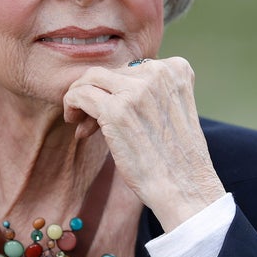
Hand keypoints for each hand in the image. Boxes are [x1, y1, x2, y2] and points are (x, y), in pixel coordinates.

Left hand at [62, 57, 225, 229]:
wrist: (184, 187)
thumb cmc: (176, 157)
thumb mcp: (173, 110)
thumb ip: (149, 92)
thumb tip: (102, 86)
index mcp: (176, 69)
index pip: (132, 68)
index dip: (117, 89)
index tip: (113, 112)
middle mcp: (158, 73)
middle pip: (110, 73)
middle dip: (98, 95)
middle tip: (91, 122)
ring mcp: (136, 90)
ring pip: (91, 78)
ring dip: (80, 96)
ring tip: (79, 120)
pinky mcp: (116, 110)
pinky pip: (80, 94)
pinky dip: (71, 105)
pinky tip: (74, 123)